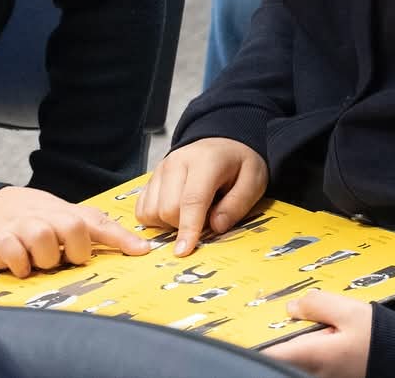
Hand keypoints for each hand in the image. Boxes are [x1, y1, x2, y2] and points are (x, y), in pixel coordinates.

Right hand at [0, 187, 148, 276]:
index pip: (97, 221)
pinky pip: (13, 250)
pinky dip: (19, 262)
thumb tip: (138, 247)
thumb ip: (94, 230)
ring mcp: (20, 227)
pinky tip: (20, 266)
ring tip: (39, 262)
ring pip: (43, 237)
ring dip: (45, 258)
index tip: (141, 252)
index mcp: (64, 213)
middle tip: (65, 258)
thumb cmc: (29, 220)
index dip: (120, 237)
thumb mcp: (61, 219)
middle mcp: (45, 217)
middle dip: (75, 249)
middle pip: (73, 227)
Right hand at [135, 138, 267, 256]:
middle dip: (184, 226)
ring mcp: (160, 169)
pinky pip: (142, 209)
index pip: (192, 199)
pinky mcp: (151, 178)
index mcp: (205, 161)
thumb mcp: (253, 181)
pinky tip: (175, 212)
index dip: (188, 228)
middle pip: (168, 209)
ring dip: (169, 223)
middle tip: (206, 217)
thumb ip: (237, 204)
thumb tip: (215, 227)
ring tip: (191, 213)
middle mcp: (177, 162)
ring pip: (152, 211)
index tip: (183, 251)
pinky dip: (156, 219)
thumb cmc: (238, 164)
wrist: (222, 143)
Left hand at [263, 289, 372, 377]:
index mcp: (312, 356)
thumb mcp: (349, 311)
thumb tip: (292, 306)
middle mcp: (313, 372)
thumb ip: (317, 304)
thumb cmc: (381, 339)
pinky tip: (324, 333)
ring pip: (296, 357)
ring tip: (312, 322)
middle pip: (281, 354)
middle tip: (284, 314)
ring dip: (295, 340)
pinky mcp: (331, 374)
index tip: (246, 325)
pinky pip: (310, 361)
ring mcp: (322, 376)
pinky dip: (310, 346)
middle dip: (279, 334)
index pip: (269, 355)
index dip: (254, 340)